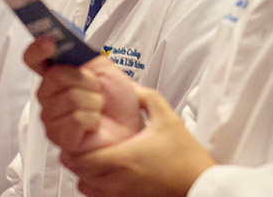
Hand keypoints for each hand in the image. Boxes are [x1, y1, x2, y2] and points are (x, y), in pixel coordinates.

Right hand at [24, 38, 142, 153]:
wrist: (129, 125)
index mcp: (56, 74)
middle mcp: (49, 95)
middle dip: (84, 79)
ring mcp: (51, 116)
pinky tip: (94, 123)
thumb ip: (82, 53)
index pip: (33, 58)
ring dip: (93, 101)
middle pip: (54, 76)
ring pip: (69, 97)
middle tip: (96, 88)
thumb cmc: (117, 99)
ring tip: (97, 107)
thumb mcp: (104, 66)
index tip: (50, 43)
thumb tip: (66, 40)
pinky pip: (75, 118)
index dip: (37, 49)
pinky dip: (93, 118)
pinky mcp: (58, 136)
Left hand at [61, 84, 214, 196]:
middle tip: (83, 143)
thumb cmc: (186, 158)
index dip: (72, 148)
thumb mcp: (167, 118)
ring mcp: (120, 196)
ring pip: (86, 188)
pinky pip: (99, 196)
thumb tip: (130, 86)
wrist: (200, 185)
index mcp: (123, 159)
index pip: (79, 159)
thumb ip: (146, 97)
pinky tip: (109, 173)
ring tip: (95, 158)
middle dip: (76, 157)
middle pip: (78, 174)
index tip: (78, 136)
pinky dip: (97, 185)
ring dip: (85, 174)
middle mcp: (116, 182)